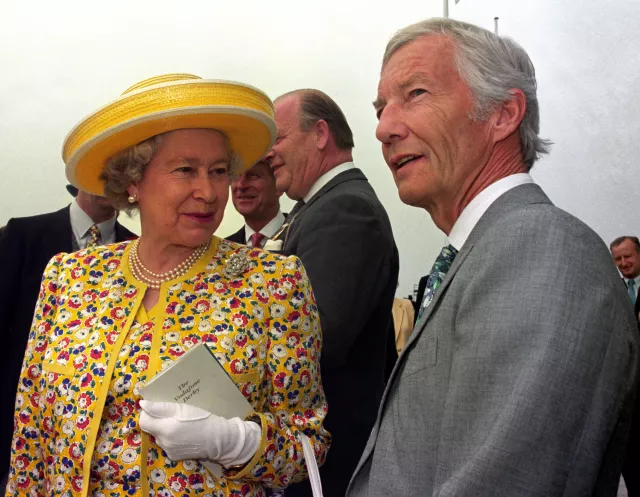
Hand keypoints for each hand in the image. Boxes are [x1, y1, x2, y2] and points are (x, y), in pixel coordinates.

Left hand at [139, 400, 261, 467]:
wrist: (218, 439)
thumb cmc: (201, 419)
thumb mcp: (181, 408)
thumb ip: (160, 407)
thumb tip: (142, 404)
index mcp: (164, 429)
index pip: (143, 421)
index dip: (148, 413)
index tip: (158, 408)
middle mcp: (163, 442)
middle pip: (151, 429)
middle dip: (158, 421)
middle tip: (173, 414)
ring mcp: (168, 451)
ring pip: (159, 436)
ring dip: (165, 429)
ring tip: (181, 424)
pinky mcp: (174, 456)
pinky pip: (167, 444)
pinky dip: (171, 438)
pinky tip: (184, 435)